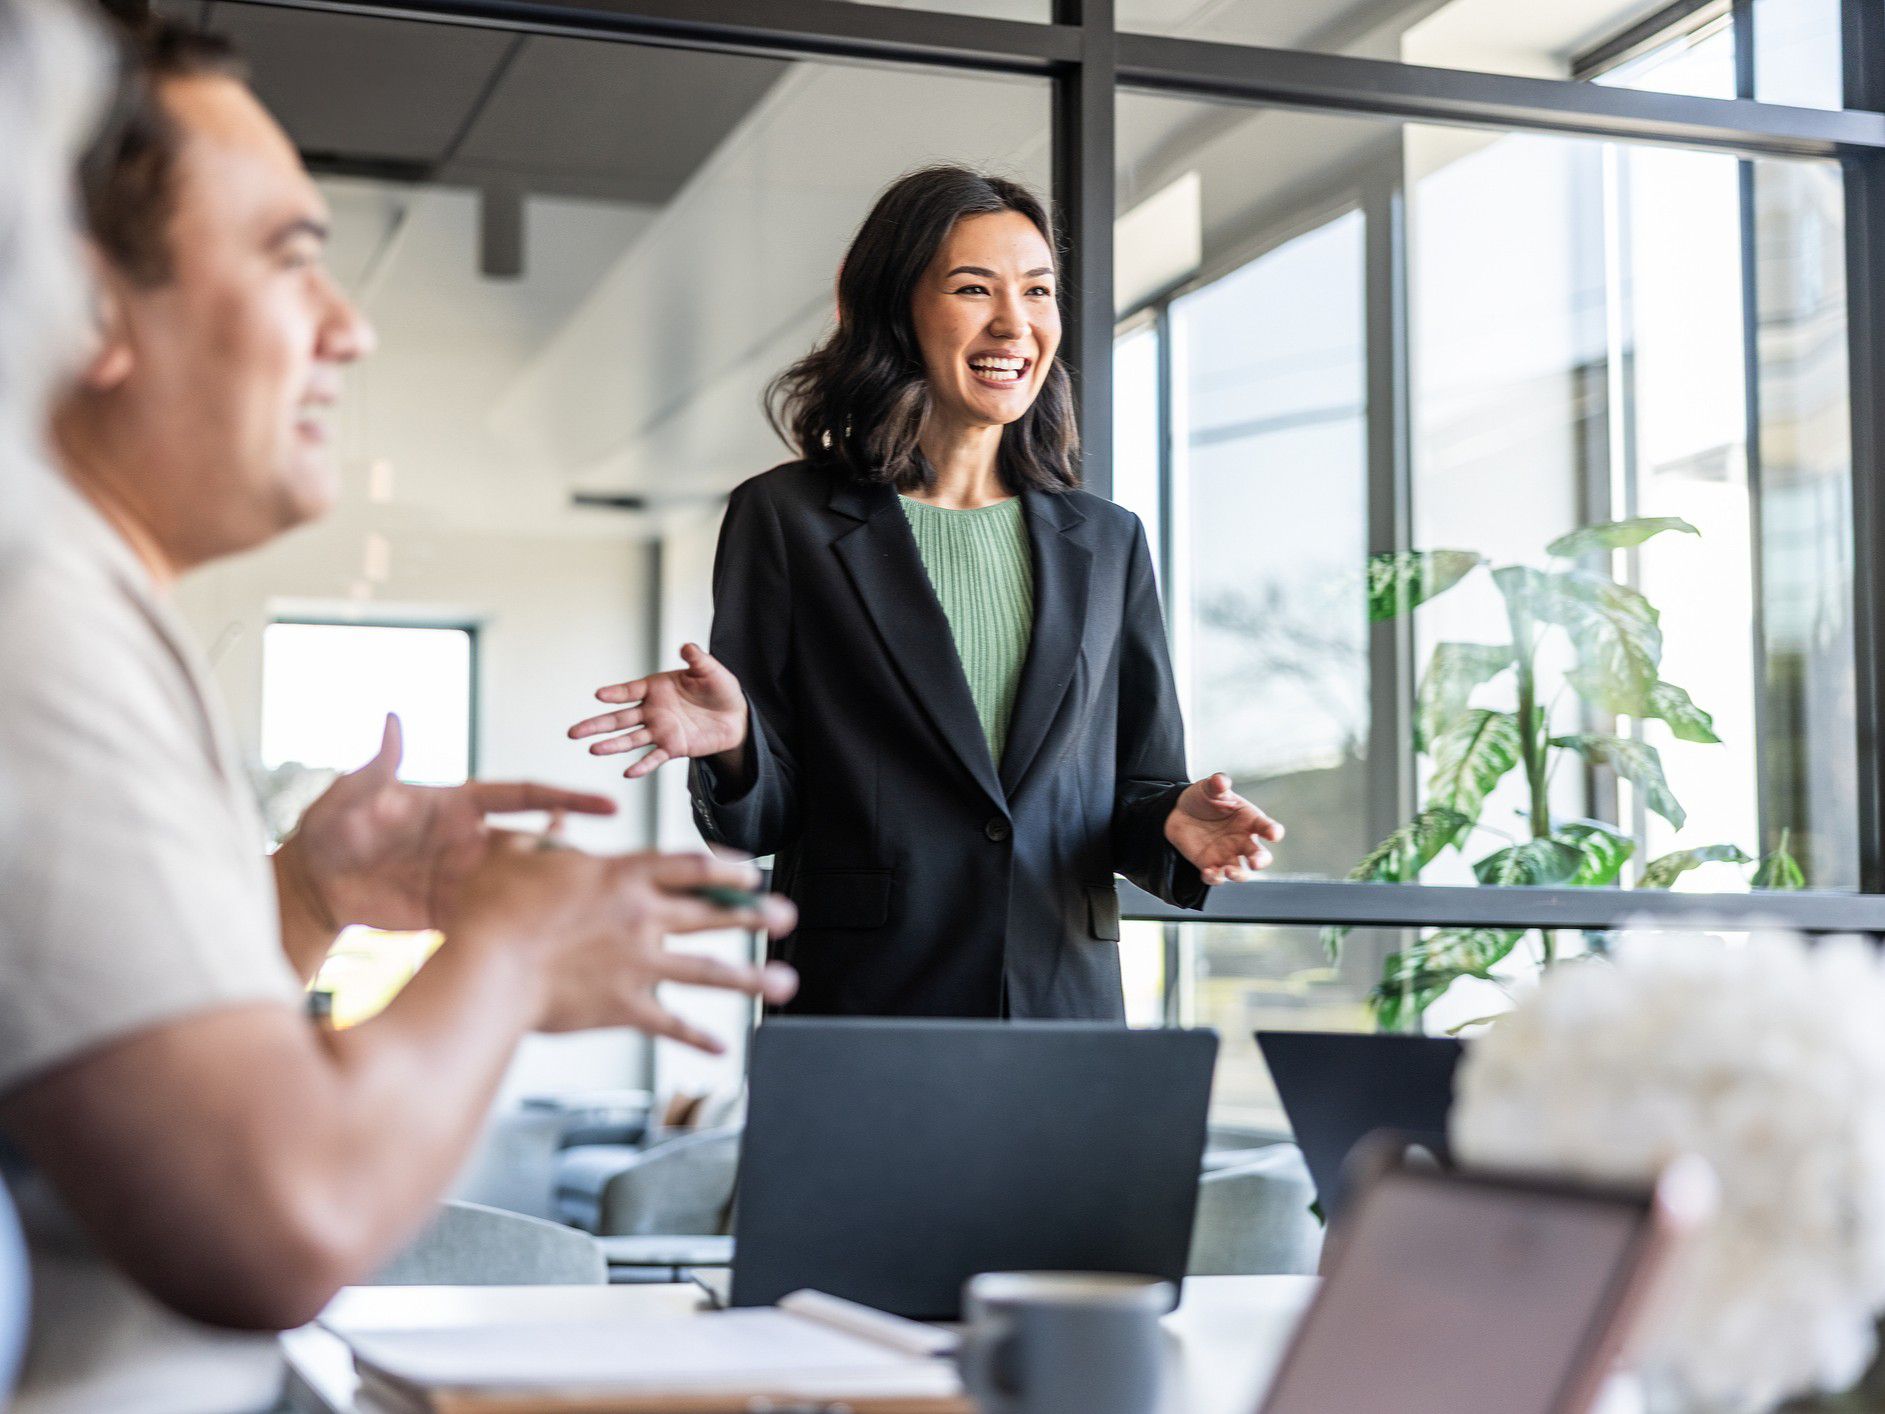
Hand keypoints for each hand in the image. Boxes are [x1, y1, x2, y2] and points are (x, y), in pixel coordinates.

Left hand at [281, 714, 617, 932]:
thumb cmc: (331, 827)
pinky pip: (493, 917)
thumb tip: (392, 720)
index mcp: (459, 805)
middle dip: (569, 851)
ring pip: (521, 882)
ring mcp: (465, 878)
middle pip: (535, 841)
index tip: (608, 805)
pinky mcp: (452, 912)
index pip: (524, 796)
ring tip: (584, 903)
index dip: (566, 799)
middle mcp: (470, 840)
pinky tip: (541, 935)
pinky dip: (518, 923)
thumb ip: (380, 765)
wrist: (314, 884)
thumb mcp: (353, 793)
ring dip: (550, 890)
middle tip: (602, 868)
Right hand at [444, 836, 798, 1049]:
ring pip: (709, 972)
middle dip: (754, 916)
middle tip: (787, 917)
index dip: (727, 868)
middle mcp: (642, 917)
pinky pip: (671, 1025)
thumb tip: (554, 816)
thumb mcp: (515, 854)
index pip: (690, 865)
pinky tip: (724, 1046)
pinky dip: (698, 1037)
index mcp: (622, 876)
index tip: (753, 875)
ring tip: (787, 983)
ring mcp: (638, 964)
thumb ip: (545, 835)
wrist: (488, 968)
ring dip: (751, 979)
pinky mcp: (624, 1006)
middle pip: (712, 914)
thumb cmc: (492, 907)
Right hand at [568, 643, 747, 779]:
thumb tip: (687, 646)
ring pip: (630, 739)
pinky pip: (654, 758)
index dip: (615, 693)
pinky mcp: (672, 748)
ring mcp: (660, 730)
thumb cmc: (719, 689)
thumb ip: (697, 659)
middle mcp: (652, 710)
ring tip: (593, 749)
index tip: (598, 695)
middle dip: (596, 724)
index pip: (629, 690)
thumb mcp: (710, 670)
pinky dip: (642, 766)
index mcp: (656, 688)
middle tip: (573, 732)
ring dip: (612, 745)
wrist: (735, 716)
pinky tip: (628, 772)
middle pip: (619, 719)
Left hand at [1164, 773, 1284, 884]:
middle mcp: (1243, 840)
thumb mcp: (1209, 787)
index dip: (1273, 831)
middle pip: (1260, 856)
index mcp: (1249, 820)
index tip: (1273, 834)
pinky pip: (1216, 877)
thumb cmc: (1203, 798)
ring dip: (1238, 875)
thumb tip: (1221, 780)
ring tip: (1229, 870)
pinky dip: (1214, 877)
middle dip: (1261, 861)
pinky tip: (1208, 871)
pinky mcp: (1210, 865)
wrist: (1178, 811)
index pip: (1267, 827)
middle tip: (1255, 862)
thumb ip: (1217, 784)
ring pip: (1241, 872)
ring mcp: (1227, 855)